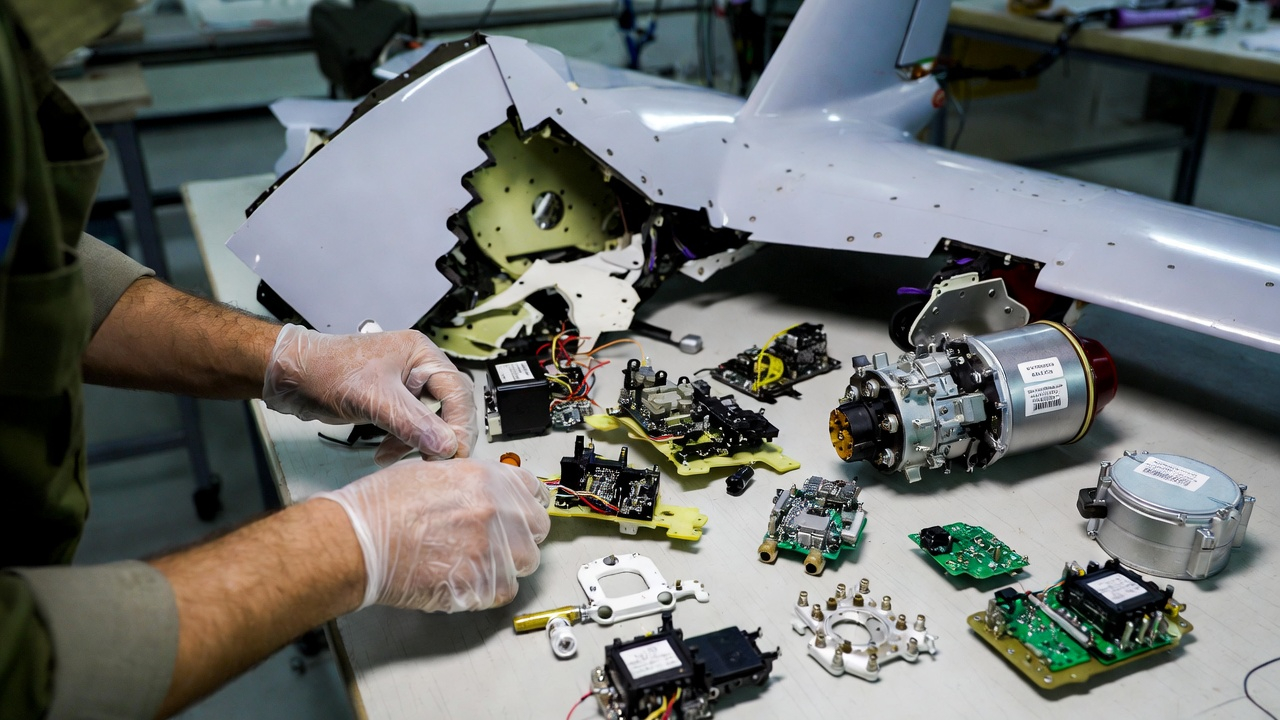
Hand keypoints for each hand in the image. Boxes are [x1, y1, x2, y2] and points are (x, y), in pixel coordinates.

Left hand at [262, 324, 477, 464]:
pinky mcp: (391, 402)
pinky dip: (403, 443)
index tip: (454, 453)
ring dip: (420, 442)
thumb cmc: (325, 370)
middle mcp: (417, 368)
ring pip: (431, 419)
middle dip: (443, 435)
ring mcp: (405, 385)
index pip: (457, 391)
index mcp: (420, 354)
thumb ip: (413, 423)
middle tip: (437, 461)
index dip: (460, 424)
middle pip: (450, 405)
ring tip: (406, 459)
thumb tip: (446, 444)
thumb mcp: (373, 398)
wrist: (292, 376)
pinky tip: (386, 454)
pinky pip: (411, 426)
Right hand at [316, 458, 550, 611]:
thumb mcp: (432, 472)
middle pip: (537, 528)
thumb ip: (470, 483)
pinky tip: (466, 580)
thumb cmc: (381, 507)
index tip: (519, 513)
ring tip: (474, 563)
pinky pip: (506, 591)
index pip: (534, 490)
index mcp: (487, 479)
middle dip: (519, 535)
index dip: (524, 504)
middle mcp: (498, 511)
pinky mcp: (482, 584)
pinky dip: (490, 590)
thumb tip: (484, 495)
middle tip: (494, 541)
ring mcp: (493, 548)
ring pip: (525, 562)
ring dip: (506, 564)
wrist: (359, 542)